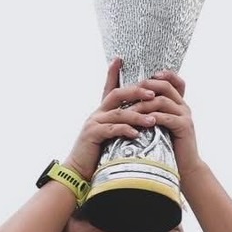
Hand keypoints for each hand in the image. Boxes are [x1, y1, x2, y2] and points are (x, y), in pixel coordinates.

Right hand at [62, 58, 158, 181]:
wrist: (78, 172)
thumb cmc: (97, 157)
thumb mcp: (111, 137)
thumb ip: (121, 127)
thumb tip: (140, 122)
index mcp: (101, 112)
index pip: (109, 88)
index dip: (113, 73)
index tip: (120, 59)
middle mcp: (97, 114)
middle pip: (118, 94)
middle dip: (137, 92)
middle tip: (154, 94)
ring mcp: (93, 123)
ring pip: (119, 113)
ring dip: (138, 116)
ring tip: (153, 120)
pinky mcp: (92, 135)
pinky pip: (111, 129)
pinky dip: (125, 131)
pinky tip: (137, 134)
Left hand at [134, 74, 201, 173]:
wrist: (184, 168)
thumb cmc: (167, 148)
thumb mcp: (159, 128)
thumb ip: (152, 116)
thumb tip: (131, 107)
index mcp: (178, 104)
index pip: (173, 81)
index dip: (161, 75)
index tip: (143, 77)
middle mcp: (183, 106)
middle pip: (165, 87)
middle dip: (146, 87)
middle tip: (129, 91)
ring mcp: (185, 116)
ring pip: (163, 101)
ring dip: (143, 104)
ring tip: (128, 110)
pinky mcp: (184, 127)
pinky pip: (166, 117)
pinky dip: (152, 117)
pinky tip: (141, 121)